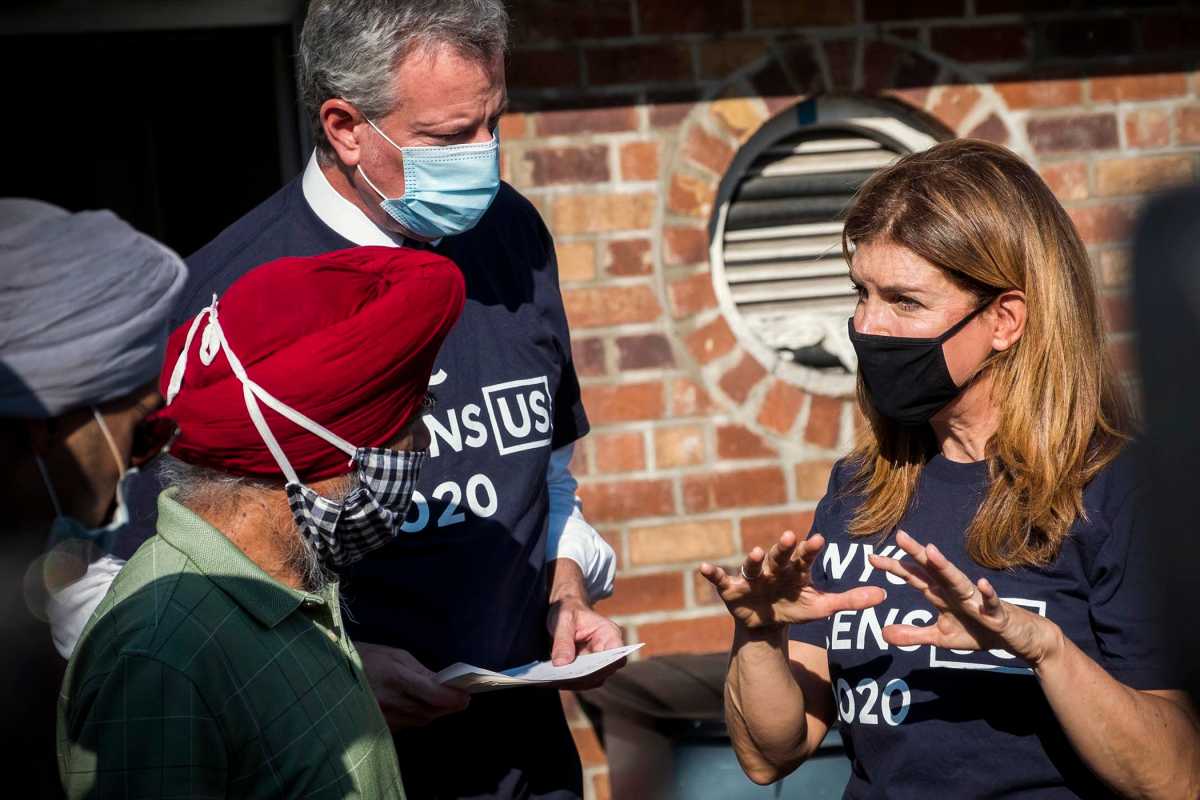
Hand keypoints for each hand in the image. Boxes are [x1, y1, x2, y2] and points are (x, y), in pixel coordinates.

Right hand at [356, 641, 470, 728]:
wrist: (332, 674)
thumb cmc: (367, 658)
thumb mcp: (395, 656)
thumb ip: (421, 671)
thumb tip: (444, 684)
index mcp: (395, 677)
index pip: (432, 693)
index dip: (452, 697)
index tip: (466, 696)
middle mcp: (390, 701)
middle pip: (430, 711)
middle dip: (447, 706)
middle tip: (461, 698)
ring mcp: (383, 717)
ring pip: (420, 720)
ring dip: (433, 711)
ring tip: (441, 700)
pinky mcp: (378, 727)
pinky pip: (406, 725)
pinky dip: (416, 717)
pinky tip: (416, 706)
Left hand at [546, 596, 625, 689]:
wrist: (564, 609)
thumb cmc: (568, 609)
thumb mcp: (563, 619)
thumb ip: (563, 640)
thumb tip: (561, 664)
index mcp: (609, 634)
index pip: (617, 656)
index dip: (607, 666)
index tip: (587, 670)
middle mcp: (607, 651)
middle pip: (602, 672)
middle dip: (583, 677)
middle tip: (562, 678)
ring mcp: (597, 662)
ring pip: (590, 680)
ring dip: (573, 682)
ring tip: (553, 680)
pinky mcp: (585, 668)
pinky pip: (579, 680)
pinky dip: (567, 681)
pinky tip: (551, 679)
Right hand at [699, 530, 885, 630]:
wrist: (766, 624)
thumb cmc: (794, 608)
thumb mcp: (821, 607)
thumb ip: (850, 601)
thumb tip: (884, 596)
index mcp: (795, 570)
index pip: (804, 557)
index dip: (810, 549)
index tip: (820, 540)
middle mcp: (773, 569)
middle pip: (779, 556)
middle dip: (783, 547)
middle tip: (789, 536)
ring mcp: (751, 578)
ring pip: (752, 565)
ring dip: (752, 558)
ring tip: (755, 552)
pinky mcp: (732, 589)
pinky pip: (720, 579)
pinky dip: (712, 574)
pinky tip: (703, 569)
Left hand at [868, 531, 1061, 665]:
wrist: (1018, 638)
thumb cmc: (979, 630)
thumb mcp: (941, 637)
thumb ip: (914, 634)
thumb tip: (883, 634)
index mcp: (942, 595)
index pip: (916, 577)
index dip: (895, 567)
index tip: (872, 558)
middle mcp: (957, 592)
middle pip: (933, 571)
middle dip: (916, 554)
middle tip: (899, 536)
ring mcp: (977, 601)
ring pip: (959, 581)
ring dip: (945, 567)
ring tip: (931, 551)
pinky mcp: (997, 613)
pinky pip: (991, 603)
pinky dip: (987, 594)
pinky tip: (982, 584)